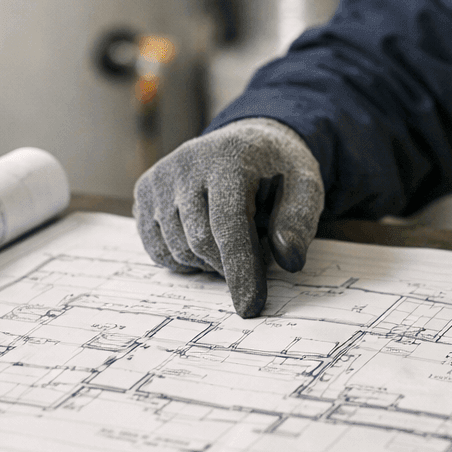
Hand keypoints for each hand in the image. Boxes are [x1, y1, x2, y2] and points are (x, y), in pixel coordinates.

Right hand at [133, 117, 323, 317]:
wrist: (248, 142)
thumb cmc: (279, 171)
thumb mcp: (306, 188)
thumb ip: (299, 221)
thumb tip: (288, 259)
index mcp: (230, 159)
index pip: (228, 225)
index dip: (240, 270)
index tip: (249, 308)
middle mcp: (187, 163)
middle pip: (200, 242)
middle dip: (229, 267)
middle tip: (253, 258)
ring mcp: (161, 176)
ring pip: (177, 250)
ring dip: (207, 263)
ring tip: (231, 241)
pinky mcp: (145, 190)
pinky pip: (157, 248)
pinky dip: (183, 259)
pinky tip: (205, 242)